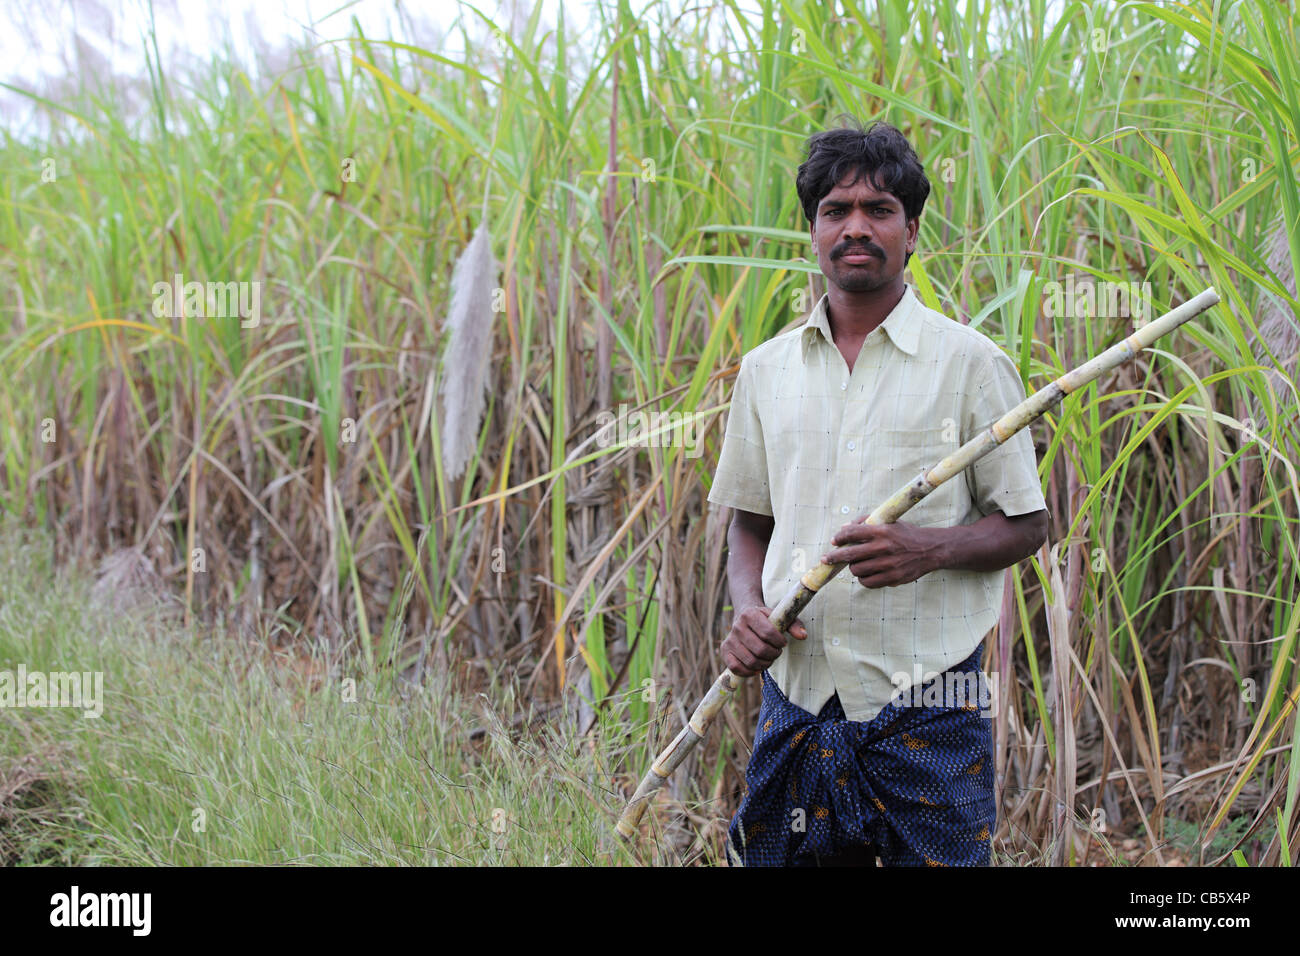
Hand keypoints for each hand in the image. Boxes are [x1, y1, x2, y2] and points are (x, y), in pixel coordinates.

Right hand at [721, 605, 808, 676]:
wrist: (745, 616)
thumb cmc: (766, 619)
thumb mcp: (780, 617)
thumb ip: (793, 624)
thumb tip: (803, 636)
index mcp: (750, 614)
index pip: (768, 633)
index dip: (779, 642)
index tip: (782, 643)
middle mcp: (737, 626)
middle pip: (760, 650)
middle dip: (773, 655)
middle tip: (776, 652)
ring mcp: (729, 640)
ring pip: (751, 661)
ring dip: (764, 664)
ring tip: (768, 659)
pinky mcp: (725, 652)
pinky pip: (736, 668)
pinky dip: (749, 672)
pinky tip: (757, 667)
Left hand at [822, 519, 945, 588]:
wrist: (931, 549)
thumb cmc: (906, 534)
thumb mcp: (889, 523)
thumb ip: (866, 523)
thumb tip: (843, 528)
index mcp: (882, 531)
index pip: (852, 533)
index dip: (839, 537)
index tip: (834, 541)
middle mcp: (884, 547)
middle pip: (850, 555)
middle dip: (834, 557)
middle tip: (826, 559)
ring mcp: (888, 564)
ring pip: (857, 570)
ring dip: (853, 567)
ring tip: (857, 564)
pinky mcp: (893, 578)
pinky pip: (868, 582)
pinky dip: (863, 579)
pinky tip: (866, 574)